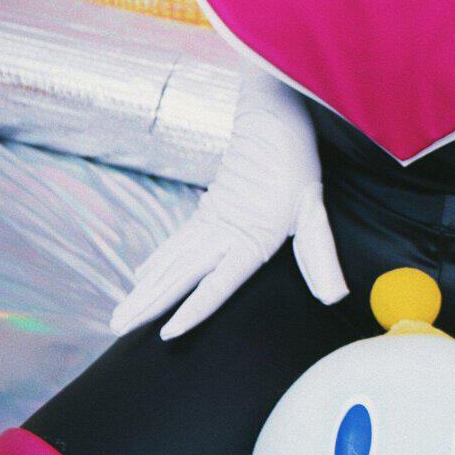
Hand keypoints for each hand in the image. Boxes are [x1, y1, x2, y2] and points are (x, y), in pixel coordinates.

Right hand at [109, 178, 345, 342]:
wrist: (270, 121)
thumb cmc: (294, 167)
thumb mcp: (313, 212)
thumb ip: (321, 258)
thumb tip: (335, 297)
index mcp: (249, 239)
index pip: (216, 284)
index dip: (192, 310)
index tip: (166, 333)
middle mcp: (221, 234)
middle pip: (179, 277)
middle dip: (148, 305)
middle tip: (118, 328)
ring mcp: (207, 222)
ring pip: (168, 263)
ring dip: (143, 290)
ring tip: (120, 314)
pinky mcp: (204, 212)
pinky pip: (173, 244)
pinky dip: (154, 263)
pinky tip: (140, 277)